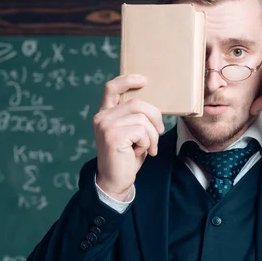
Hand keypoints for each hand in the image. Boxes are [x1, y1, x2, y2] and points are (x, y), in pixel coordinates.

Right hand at [93, 74, 163, 200]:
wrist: (115, 181)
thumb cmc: (126, 157)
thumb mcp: (132, 132)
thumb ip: (136, 117)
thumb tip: (154, 107)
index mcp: (105, 113)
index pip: (112, 88)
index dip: (128, 80)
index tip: (144, 80)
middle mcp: (102, 117)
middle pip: (138, 103)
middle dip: (155, 117)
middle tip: (159, 132)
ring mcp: (106, 125)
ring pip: (143, 118)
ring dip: (153, 135)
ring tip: (149, 147)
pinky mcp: (113, 136)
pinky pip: (142, 131)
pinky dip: (148, 142)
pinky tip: (142, 152)